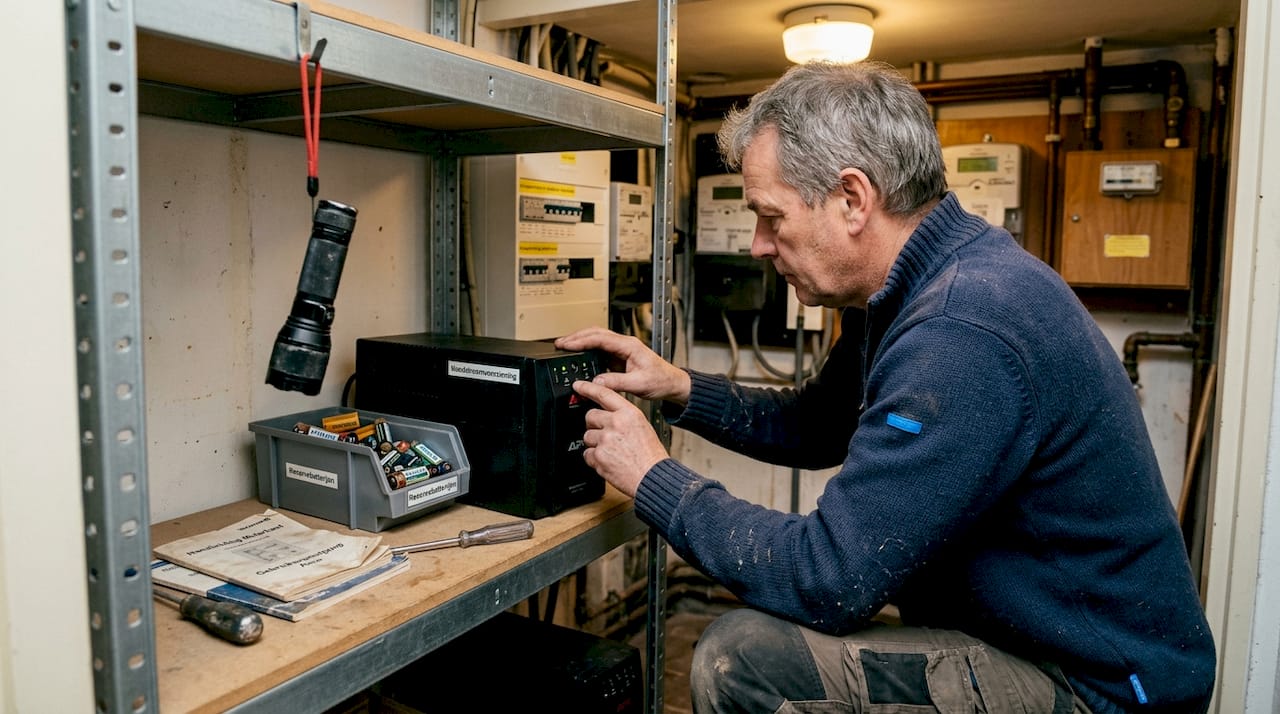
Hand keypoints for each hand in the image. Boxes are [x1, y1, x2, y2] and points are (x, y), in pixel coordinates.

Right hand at [555, 327, 690, 406]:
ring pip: (597, 339)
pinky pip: (600, 350)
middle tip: (559, 344)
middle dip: (576, 337)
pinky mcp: (620, 357)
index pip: (600, 338)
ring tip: (564, 347)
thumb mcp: (638, 384)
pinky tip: (579, 356)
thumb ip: (616, 382)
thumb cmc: (661, 381)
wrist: (672, 384)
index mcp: (629, 345)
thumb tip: (596, 382)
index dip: (581, 340)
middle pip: (595, 333)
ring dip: (580, 342)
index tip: (567, 344)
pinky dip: (587, 351)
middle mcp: (625, 344)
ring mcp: (622, 349)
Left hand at [571, 379, 668, 497]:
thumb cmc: (650, 455)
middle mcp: (616, 424)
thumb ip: (623, 417)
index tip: (578, 386)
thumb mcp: (642, 427)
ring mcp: (605, 440)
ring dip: (595, 443)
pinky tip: (609, 461)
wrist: (652, 477)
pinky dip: (595, 459)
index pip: (604, 394)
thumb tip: (607, 414)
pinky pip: (587, 454)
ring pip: (587, 436)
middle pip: (590, 415)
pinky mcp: (598, 456)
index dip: (588, 388)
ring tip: (611, 451)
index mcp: (628, 414)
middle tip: (605, 434)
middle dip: (594, 424)